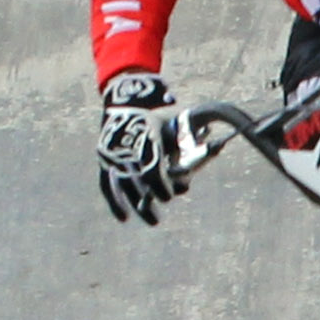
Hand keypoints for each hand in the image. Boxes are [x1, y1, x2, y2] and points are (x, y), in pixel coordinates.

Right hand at [96, 71, 185, 223]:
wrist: (129, 97)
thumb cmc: (160, 111)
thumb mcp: (178, 119)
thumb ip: (193, 138)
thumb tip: (215, 149)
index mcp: (146, 133)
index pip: (151, 166)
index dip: (162, 184)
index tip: (173, 193)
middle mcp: (125, 143)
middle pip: (137, 179)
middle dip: (152, 195)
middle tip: (166, 206)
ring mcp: (112, 152)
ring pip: (122, 185)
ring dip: (137, 205)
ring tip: (154, 221)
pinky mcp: (103, 158)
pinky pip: (106, 184)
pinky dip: (114, 202)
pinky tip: (124, 218)